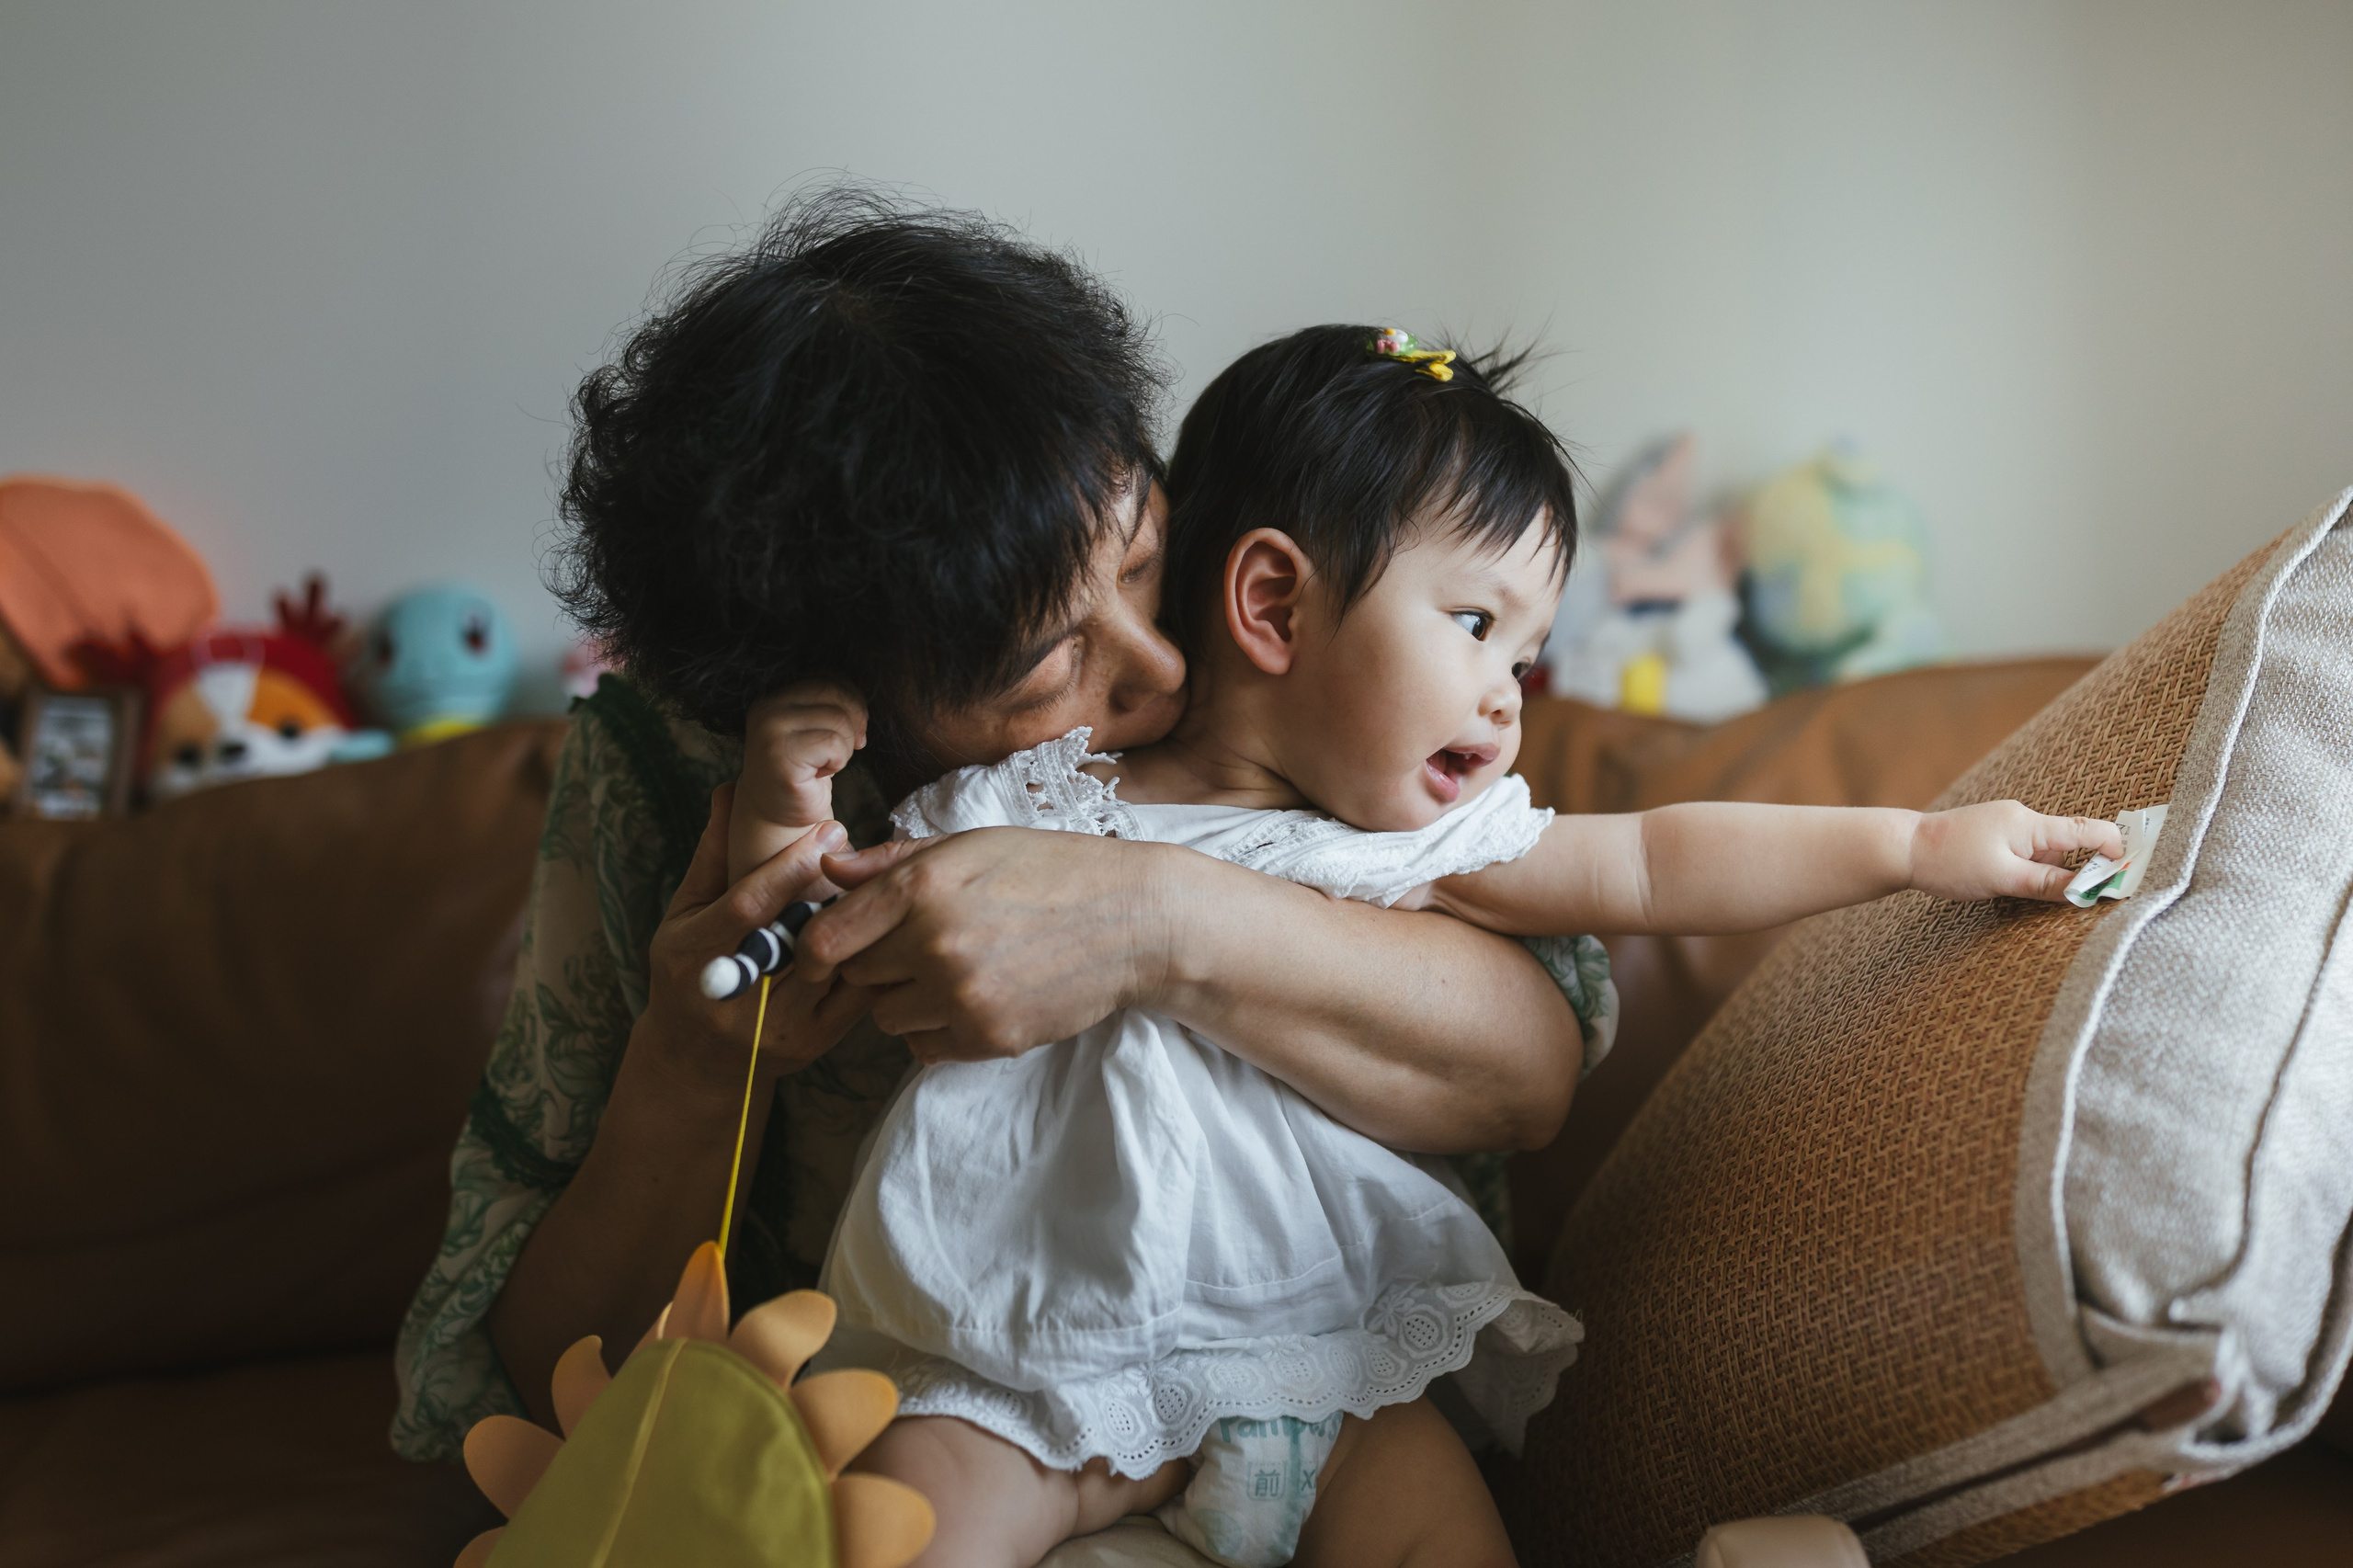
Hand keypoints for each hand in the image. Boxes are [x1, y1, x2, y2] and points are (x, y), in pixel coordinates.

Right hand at [641, 784, 882, 1096]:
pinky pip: (857, 995)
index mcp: (693, 958)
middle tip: (870, 852)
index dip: (791, 866)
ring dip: (863, 923)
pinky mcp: (813, 1045)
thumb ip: (713, 855)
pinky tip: (888, 926)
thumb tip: (730, 790)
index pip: (748, 907)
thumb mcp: (683, 913)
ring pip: (833, 966)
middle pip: (797, 937)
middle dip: (837, 891)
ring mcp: (777, 1028)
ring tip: (887, 882)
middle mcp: (734, 999)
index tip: (829, 830)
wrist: (696, 1062)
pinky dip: (876, 957)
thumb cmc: (686, 973)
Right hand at [731, 681, 868, 882]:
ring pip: (840, 721)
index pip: (829, 678)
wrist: (779, 815)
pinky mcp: (782, 757)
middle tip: (840, 750)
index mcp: (773, 695)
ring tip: (823, 763)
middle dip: (852, 723)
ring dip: (844, 748)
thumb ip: (832, 701)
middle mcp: (766, 708)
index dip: (851, 701)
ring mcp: (771, 732)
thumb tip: (865, 691)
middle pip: (837, 694)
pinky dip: (838, 762)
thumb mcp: (816, 726)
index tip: (850, 729)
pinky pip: (834, 744)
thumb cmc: (804, 769)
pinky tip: (820, 774)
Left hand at [791, 826, 1178, 1063]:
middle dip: (878, 965)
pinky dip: (939, 1032)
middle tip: (922, 948)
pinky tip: (977, 999)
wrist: (1135, 921)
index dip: (819, 948)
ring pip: (887, 1018)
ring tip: (958, 972)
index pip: (828, 936)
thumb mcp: (972, 846)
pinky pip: (925, 1049)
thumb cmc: (1053, 872)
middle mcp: (933, 941)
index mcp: (922, 885)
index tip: (831, 953)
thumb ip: (893, 861)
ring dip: (909, 1002)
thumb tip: (828, 866)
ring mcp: (960, 994)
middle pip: (857, 977)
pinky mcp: (986, 1037)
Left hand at [1908, 801, 2124, 902]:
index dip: (2116, 850)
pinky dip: (2032, 872)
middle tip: (2091, 897)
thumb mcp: (2003, 879)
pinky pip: (2027, 855)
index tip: (2129, 874)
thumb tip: (2088, 891)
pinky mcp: (1996, 838)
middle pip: (2070, 846)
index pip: (2089, 831)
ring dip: (2050, 875)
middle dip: (2081, 871)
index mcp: (2030, 824)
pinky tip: (2015, 886)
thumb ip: (2047, 884)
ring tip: (2037, 895)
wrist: (1904, 849)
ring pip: (2047, 854)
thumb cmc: (1950, 863)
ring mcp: (2008, 827)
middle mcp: (2023, 820)